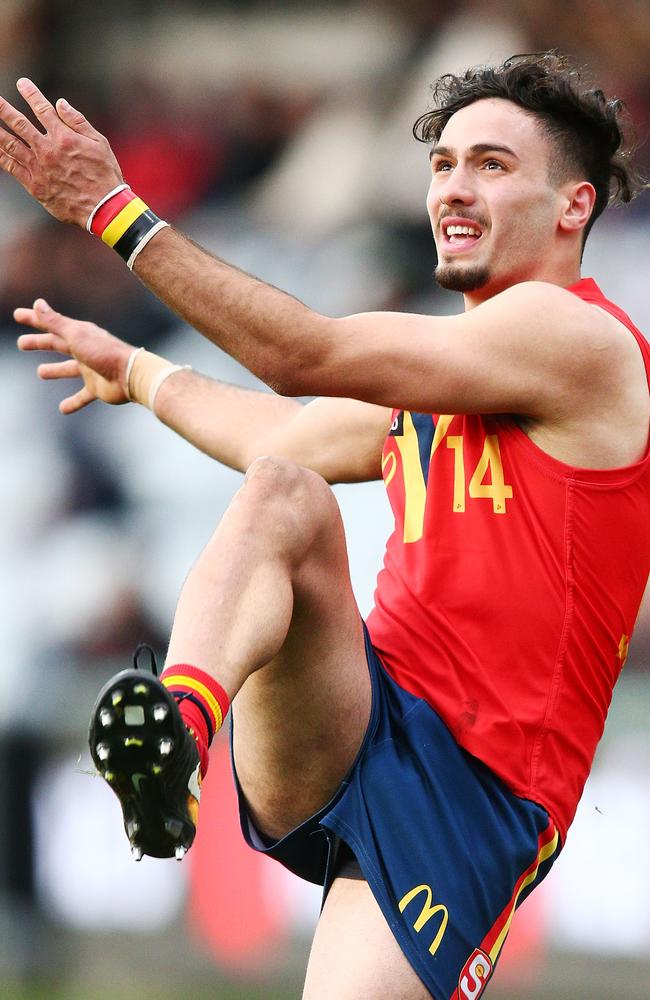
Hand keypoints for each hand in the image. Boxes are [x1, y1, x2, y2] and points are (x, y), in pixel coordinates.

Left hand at [0, 78, 122, 226]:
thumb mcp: (99, 143)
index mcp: (63, 137)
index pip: (42, 109)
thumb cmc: (105, 175)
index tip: (21, 83)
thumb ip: (78, 122)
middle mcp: (47, 149)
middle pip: (19, 124)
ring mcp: (38, 167)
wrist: (103, 207)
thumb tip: (60, 103)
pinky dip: (0, 156)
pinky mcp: (35, 185)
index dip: (30, 94)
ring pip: (10, 144)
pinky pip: (12, 167)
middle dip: (3, 109)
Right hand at [16, 299, 135, 412]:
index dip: (34, 319)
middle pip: (57, 345)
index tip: (17, 315)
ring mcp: (91, 370)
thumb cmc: (104, 352)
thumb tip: (37, 304)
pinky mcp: (97, 388)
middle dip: (39, 343)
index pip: (52, 325)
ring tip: (40, 372)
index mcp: (80, 335)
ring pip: (68, 369)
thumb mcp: (76, 335)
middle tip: (21, 344)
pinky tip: (62, 409)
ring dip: (55, 370)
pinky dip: (73, 402)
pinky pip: (82, 397)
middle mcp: (85, 350)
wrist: (130, 375)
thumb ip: (56, 322)